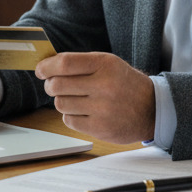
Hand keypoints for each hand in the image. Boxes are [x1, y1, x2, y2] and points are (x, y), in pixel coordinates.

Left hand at [35, 52, 155, 143]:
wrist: (151, 109)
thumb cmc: (123, 83)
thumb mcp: (109, 64)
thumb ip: (81, 64)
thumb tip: (47, 67)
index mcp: (105, 64)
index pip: (65, 63)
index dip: (47, 66)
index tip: (40, 70)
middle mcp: (104, 85)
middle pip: (58, 85)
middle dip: (50, 85)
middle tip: (53, 85)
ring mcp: (102, 108)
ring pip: (61, 104)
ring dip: (62, 101)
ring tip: (76, 99)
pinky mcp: (100, 128)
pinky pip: (69, 120)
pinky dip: (71, 116)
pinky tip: (83, 112)